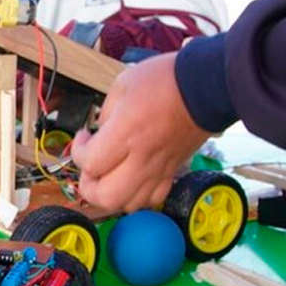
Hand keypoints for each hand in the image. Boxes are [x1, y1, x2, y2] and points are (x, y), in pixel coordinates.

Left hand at [69, 52, 211, 212]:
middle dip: (88, 186)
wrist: (207, 87)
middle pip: (106, 197)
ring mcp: (159, 169)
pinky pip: (153, 199)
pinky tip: (131, 178)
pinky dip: (136, 195)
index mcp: (126, 133)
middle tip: (90, 166)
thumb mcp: (123, 85)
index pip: (90, 163)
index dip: (78, 152)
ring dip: (112, 194)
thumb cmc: (166, 81)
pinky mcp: (173, 171)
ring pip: (129, 205)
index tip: (84, 137)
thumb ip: (105, 114)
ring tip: (109, 174)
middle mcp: (142, 157)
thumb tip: (98, 134)